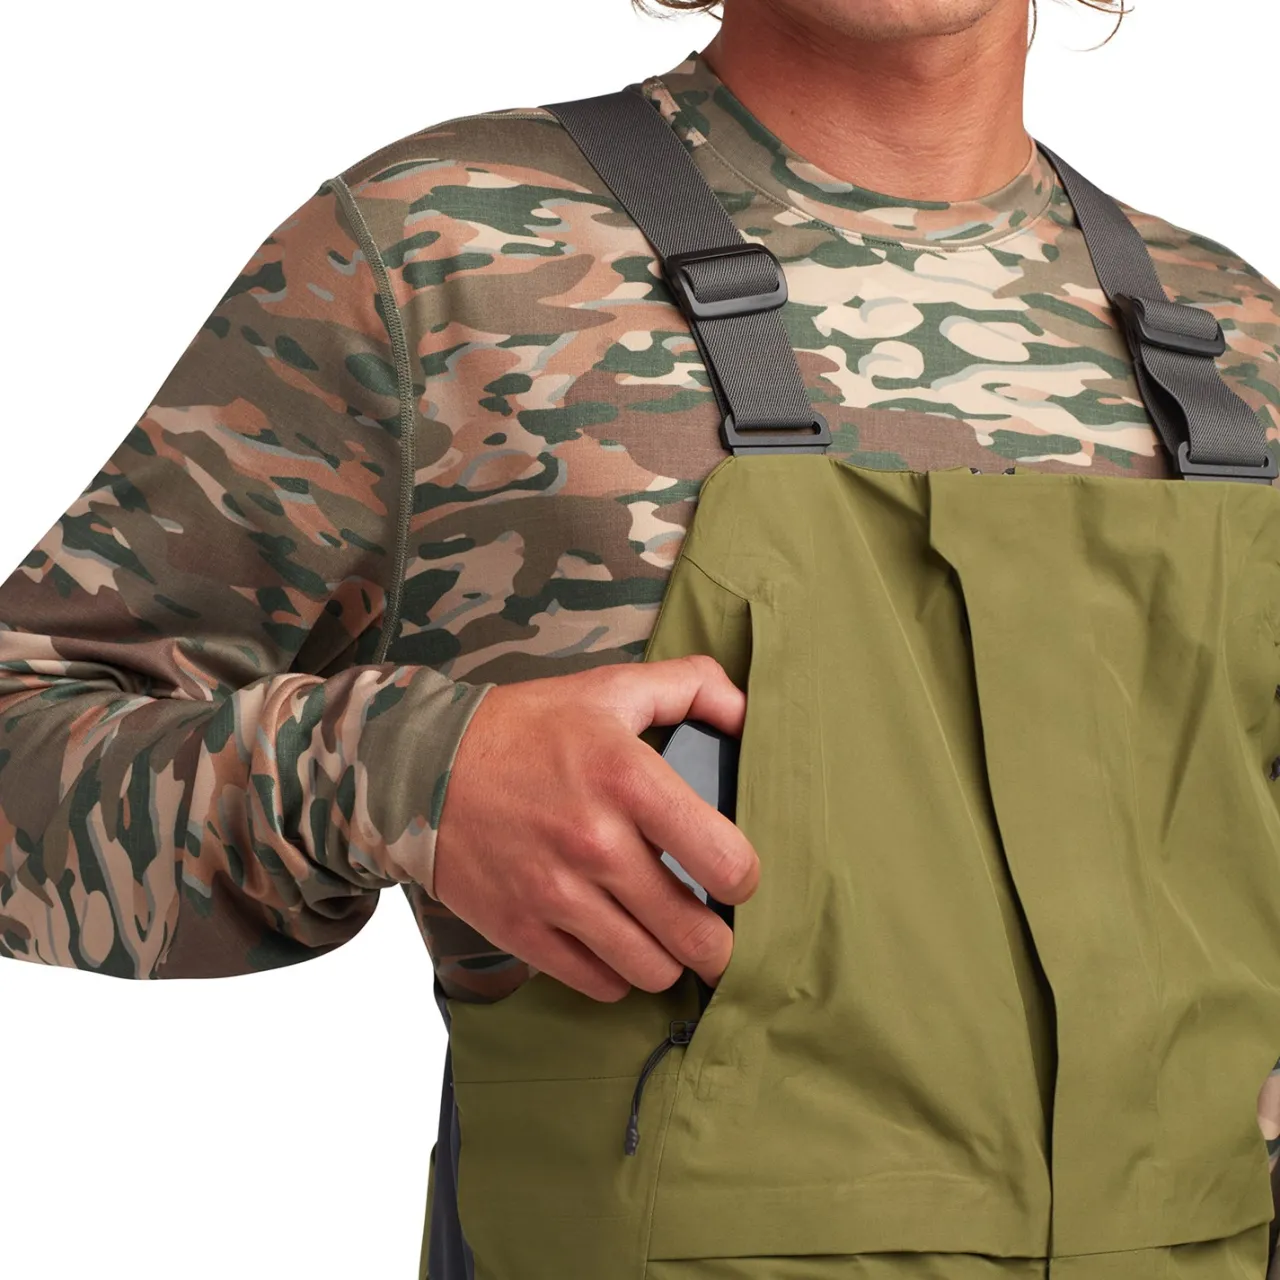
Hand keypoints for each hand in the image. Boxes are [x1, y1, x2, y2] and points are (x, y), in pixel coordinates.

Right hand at [432, 655, 758, 1002]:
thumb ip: (691, 686)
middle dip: (718, 941)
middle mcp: (596, 843)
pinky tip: (616, 943)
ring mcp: (556, 895)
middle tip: (713, 927)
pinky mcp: (522, 931)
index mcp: (627, 778)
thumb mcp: (610, 688)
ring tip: (664, 937)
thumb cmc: (524, 729)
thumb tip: (747, 713)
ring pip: (652, 970)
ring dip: (669, 960)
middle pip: (697, 936)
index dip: (745, 878)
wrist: (420, 768)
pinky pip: (598, 984)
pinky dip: (617, 973)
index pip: (726, 862)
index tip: (733, 874)